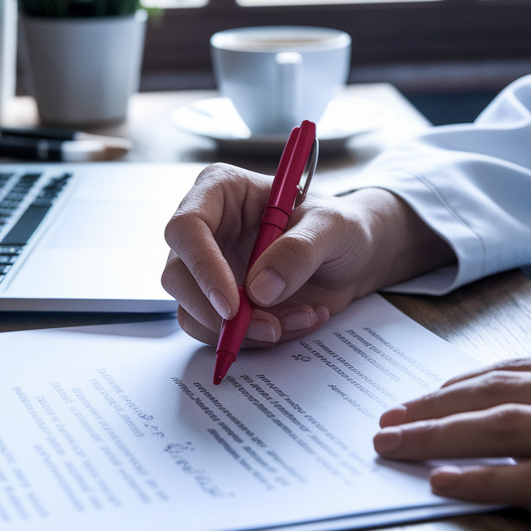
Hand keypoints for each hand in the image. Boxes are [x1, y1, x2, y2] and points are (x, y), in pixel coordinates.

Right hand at [161, 163, 451, 346]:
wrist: (353, 257)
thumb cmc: (340, 228)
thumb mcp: (333, 228)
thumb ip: (299, 251)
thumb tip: (259, 290)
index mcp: (221, 191)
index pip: (187, 228)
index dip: (203, 268)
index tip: (233, 305)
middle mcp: (206, 230)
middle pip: (177, 276)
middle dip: (220, 313)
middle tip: (269, 328)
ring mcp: (209, 269)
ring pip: (195, 312)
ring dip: (246, 331)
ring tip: (301, 317)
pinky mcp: (220, 302)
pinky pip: (219, 332)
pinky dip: (257, 339)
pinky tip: (297, 320)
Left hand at [372, 352, 530, 530]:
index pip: (529, 367)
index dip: (466, 381)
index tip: (426, 394)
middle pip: (504, 389)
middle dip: (435, 405)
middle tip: (387, 419)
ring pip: (509, 423)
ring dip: (439, 435)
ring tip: (393, 445)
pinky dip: (486, 476)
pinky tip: (445, 482)